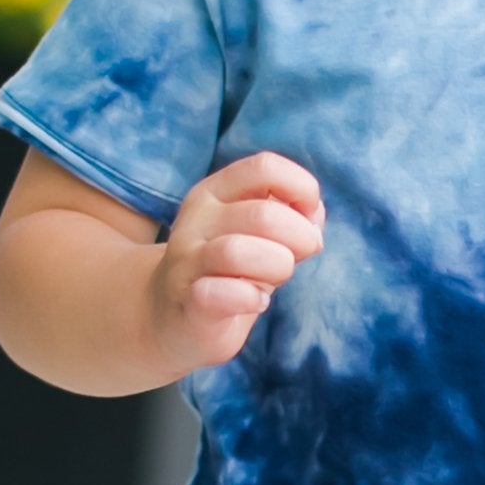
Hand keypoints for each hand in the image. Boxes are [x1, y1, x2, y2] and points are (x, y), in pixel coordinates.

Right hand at [147, 151, 324, 372]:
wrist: (170, 317)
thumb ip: (291, 217)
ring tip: (274, 281)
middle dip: (300, 239)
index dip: (302, 190)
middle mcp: (197, 219)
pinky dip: (251, 299)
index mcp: (215, 192)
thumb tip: (314, 213)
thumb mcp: (260, 235)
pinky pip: (221, 294)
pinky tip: (256, 302)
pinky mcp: (187, 301)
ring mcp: (187, 260)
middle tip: (296, 259)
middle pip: (264, 214)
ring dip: (276, 267)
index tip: (309, 220)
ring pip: (239, 252)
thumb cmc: (228, 271)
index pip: (264, 167)